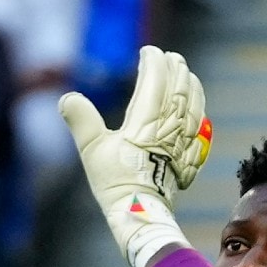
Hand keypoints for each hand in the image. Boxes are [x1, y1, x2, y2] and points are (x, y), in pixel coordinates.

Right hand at [59, 44, 210, 266]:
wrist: (140, 214)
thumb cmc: (115, 182)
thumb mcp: (92, 150)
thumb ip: (81, 120)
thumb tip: (66, 97)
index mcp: (144, 120)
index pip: (155, 80)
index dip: (153, 61)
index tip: (148, 52)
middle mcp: (167, 127)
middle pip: (177, 88)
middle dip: (174, 69)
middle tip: (169, 57)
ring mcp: (181, 143)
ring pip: (192, 105)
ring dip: (190, 85)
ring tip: (185, 74)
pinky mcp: (188, 158)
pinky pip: (199, 127)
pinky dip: (199, 109)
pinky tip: (196, 106)